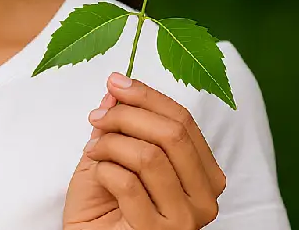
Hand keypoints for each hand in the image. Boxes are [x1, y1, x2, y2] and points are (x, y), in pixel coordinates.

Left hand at [63, 73, 226, 229]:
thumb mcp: (112, 156)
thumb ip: (120, 125)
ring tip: (94, 152)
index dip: (147, 96)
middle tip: (97, 118)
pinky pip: (127, 183)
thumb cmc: (103, 207)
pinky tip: (97, 175)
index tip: (116, 83)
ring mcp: (184, 219)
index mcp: (204, 176)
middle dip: (127, 116)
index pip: (183, 122)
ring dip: (111, 144)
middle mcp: (204, 199)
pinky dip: (103, 170)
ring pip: (149, 156)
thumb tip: (117, 88)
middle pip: (171, 134)